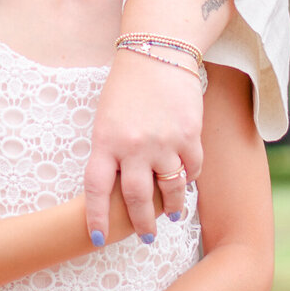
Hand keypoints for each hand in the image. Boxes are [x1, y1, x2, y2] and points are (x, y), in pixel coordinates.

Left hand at [84, 48, 202, 244]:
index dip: (96, 218)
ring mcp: (164, 142)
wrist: (157, 51)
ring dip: (171, 207)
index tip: (98, 238)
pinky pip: (192, 169)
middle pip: (136, 199)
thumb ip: (111, 152)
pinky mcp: (190, 135)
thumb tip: (122, 187)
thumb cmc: (127, 86)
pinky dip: (189, 179)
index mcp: (105, 141)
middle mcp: (134, 146)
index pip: (96, 189)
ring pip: (170, 189)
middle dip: (141, 224)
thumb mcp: (107, 119)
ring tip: (171, 216)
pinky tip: (187, 182)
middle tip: (146, 238)